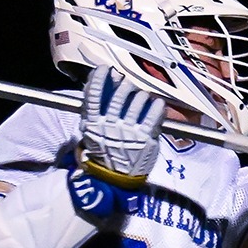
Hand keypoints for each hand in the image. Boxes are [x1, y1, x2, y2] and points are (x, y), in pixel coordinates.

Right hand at [77, 65, 164, 188]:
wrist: (114, 178)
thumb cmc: (103, 151)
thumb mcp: (91, 130)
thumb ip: (93, 107)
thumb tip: (96, 82)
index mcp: (94, 123)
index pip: (95, 95)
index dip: (99, 79)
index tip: (104, 69)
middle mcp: (111, 125)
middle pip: (120, 95)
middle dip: (125, 86)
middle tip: (128, 85)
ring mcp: (129, 131)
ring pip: (138, 100)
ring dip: (141, 95)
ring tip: (141, 98)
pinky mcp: (146, 137)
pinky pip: (153, 114)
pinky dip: (156, 106)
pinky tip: (156, 105)